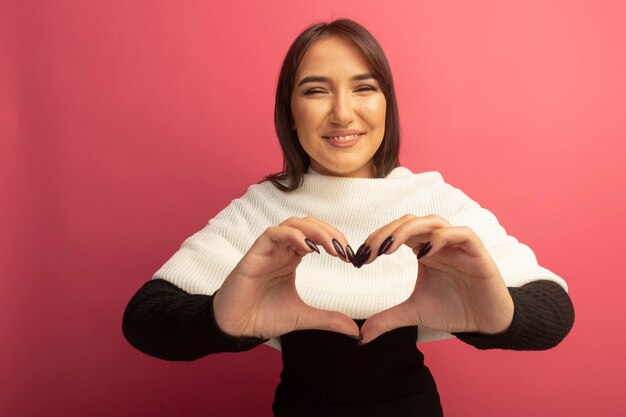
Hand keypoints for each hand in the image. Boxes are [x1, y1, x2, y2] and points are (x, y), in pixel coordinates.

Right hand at [212, 217, 359, 339]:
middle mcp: (281, 250)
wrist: (235, 328)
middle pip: (309, 225)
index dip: (336, 240)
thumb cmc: (262, 317)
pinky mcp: (254, 254)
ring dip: (316, 231)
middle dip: (330, 233)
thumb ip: (328, 319)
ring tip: (332, 248)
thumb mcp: (303, 317)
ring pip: (293, 224)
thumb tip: (355, 331)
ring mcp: (268, 250)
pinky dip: (293, 235)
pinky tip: (309, 248)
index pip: (316, 236)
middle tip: (345, 250)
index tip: (351, 257)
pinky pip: (273, 234)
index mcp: (291, 258)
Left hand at [358, 215, 514, 343]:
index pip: (397, 232)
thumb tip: (361, 336)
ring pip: (433, 221)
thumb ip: (387, 319)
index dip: (377, 239)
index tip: (359, 258)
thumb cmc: (453, 309)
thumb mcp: (414, 313)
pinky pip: (462, 233)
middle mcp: (439, 243)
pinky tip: (425, 254)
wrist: (485, 323)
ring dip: (408, 230)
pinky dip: (442, 238)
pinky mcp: (477, 252)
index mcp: (423, 250)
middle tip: (369, 252)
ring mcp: (458, 245)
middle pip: (410, 221)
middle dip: (386, 232)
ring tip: (389, 248)